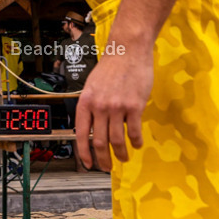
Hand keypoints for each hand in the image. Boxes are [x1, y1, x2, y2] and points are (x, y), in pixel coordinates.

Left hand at [75, 45, 152, 170]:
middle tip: (107, 167)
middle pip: (100, 142)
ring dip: (121, 154)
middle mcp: (99, 106)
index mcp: (86, 102)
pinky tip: (137, 144)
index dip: (84, 153)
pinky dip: (136, 142)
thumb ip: (91, 106)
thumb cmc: (110, 68)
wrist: (127, 51)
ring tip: (124, 158)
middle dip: (103, 159)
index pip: (81, 134)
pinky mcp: (134, 106)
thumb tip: (93, 128)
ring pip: (117, 141)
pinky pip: (134, 131)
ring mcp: (117, 107)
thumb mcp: (92, 86)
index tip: (88, 164)